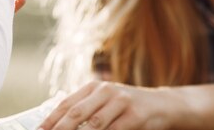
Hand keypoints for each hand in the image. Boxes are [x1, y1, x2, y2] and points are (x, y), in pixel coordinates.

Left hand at [39, 81, 171, 129]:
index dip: (50, 120)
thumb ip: (86, 110)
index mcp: (93, 87)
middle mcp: (105, 91)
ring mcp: (121, 102)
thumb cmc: (128, 107)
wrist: (163, 105)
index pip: (66, 104)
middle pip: (76, 113)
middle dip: (60, 129)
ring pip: (95, 125)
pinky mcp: (135, 115)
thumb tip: (58, 125)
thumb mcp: (106, 102)